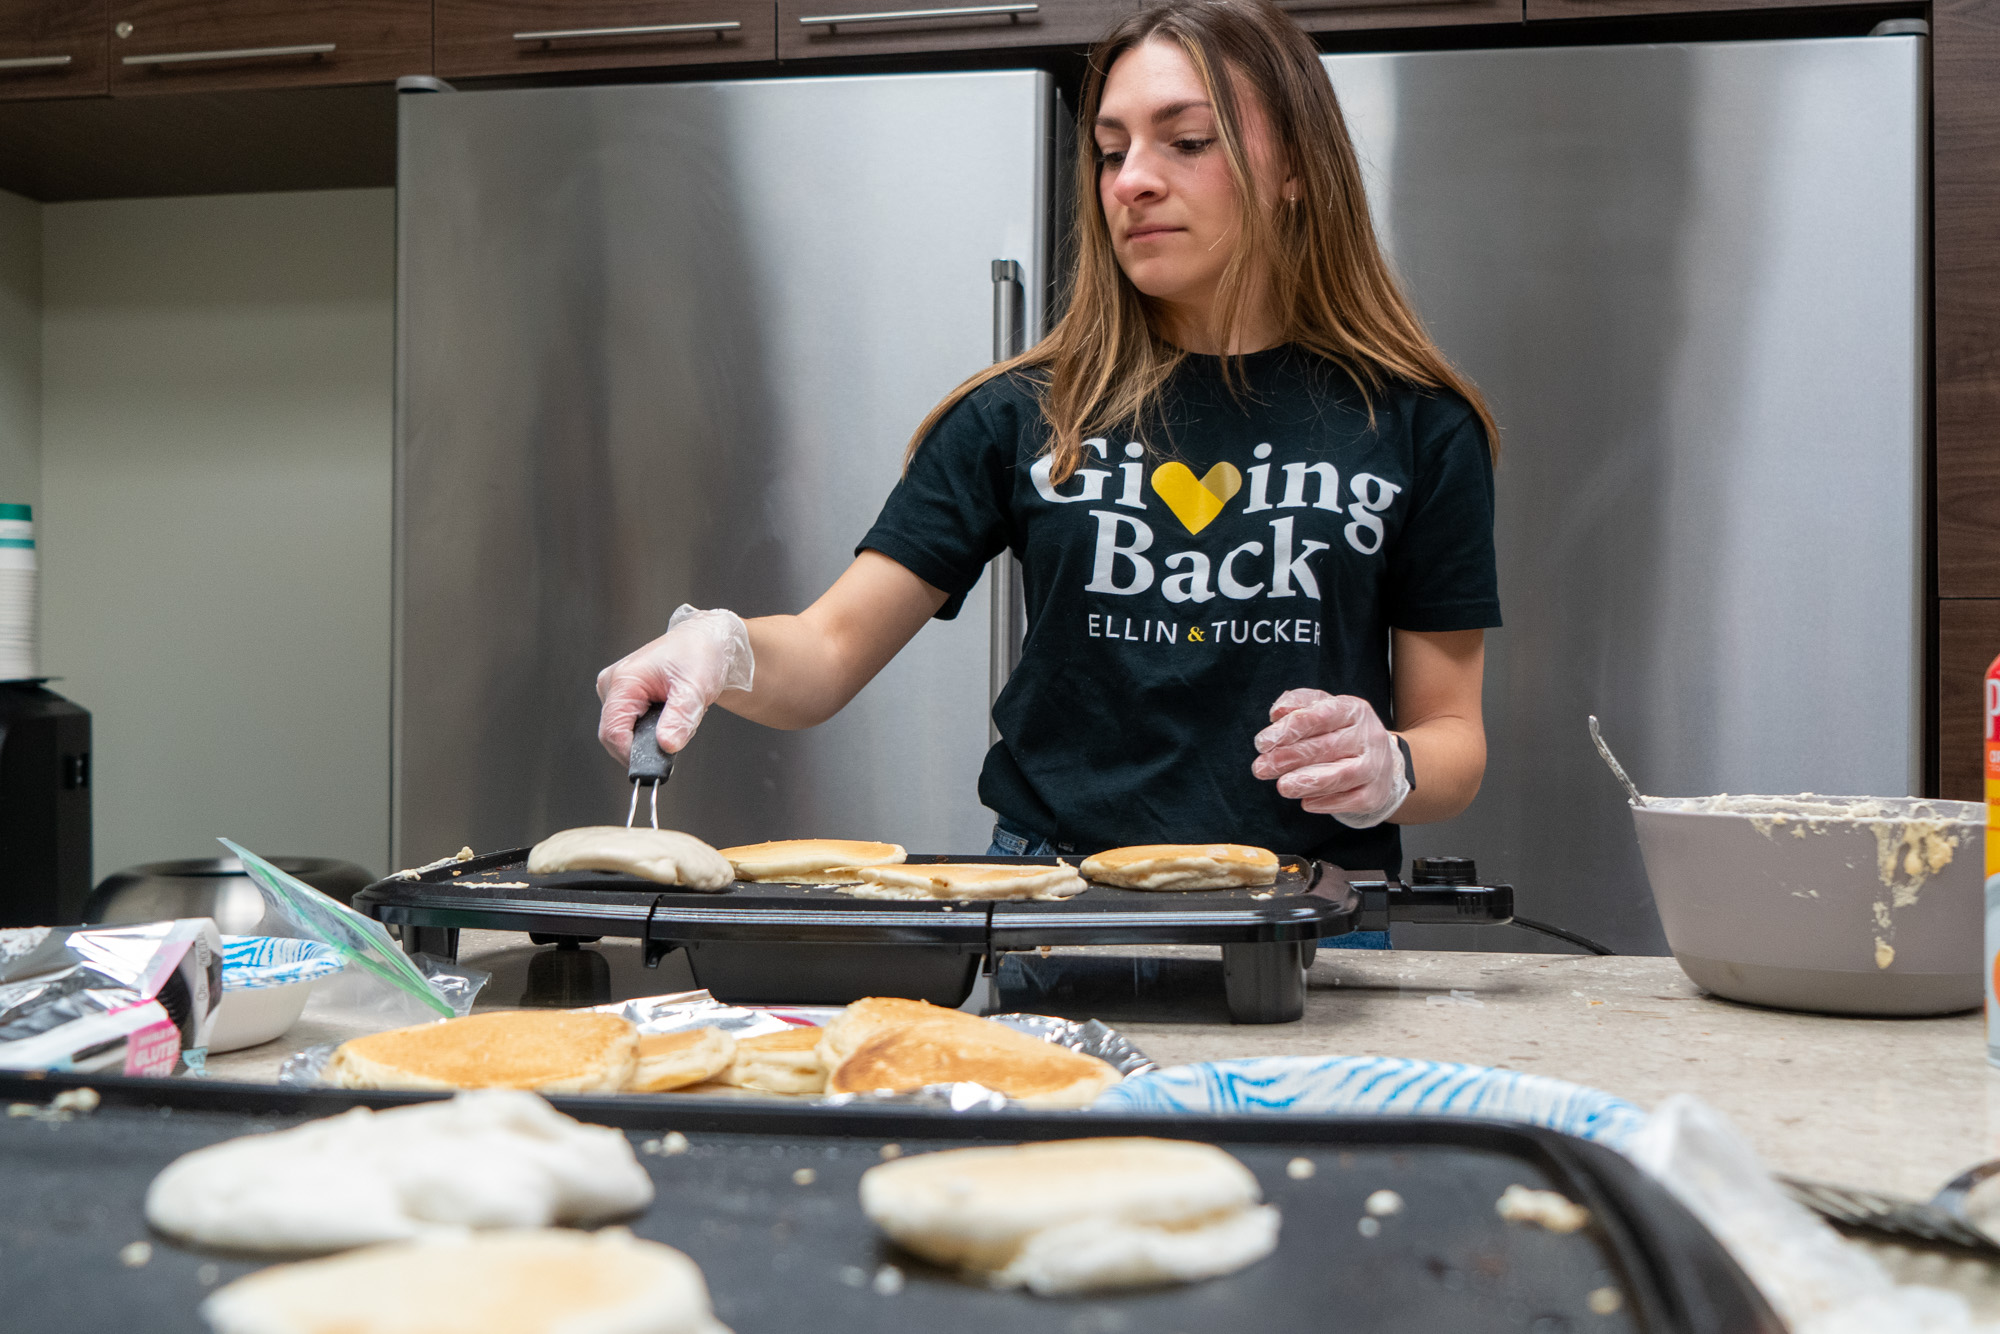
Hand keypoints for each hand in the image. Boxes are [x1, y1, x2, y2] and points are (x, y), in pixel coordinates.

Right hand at [595, 605, 754, 760]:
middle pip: (616, 736)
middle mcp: (613, 685)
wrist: (706, 640)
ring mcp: (617, 691)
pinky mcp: (626, 697)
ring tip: (678, 718)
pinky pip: (633, 725)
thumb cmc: (700, 654)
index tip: (658, 763)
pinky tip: (671, 715)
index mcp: (623, 680)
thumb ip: (680, 718)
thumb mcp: (695, 688)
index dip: (633, 753)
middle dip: (647, 744)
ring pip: (626, 733)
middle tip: (678, 733)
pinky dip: (654, 729)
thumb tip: (667, 745)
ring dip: (652, 736)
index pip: (613, 732)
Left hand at [1250, 688, 1409, 827]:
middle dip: (1289, 758)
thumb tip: (1276, 712)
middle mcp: (1368, 736)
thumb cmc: (1340, 732)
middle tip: (1261, 767)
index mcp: (1353, 710)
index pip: (1321, 715)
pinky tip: (1306, 802)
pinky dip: (1327, 803)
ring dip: (1308, 782)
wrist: (1380, 760)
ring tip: (1282, 787)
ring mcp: (1375, 766)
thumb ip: (1299, 705)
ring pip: (1341, 775)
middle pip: (1327, 747)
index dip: (1290, 729)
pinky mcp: (1374, 794)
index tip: (1262, 742)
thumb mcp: (1323, 709)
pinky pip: (1350, 800)